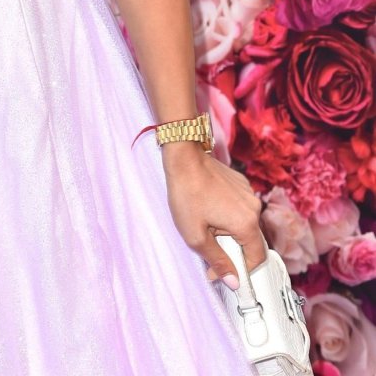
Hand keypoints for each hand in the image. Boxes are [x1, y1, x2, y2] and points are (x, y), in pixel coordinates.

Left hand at [162, 145, 265, 288]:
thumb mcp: (196, 236)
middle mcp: (254, 208)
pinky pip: (239, 207)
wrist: (183, 157)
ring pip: (244, 223)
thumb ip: (217, 261)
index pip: (258, 258)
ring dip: (229, 230)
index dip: (242, 270)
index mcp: (246, 224)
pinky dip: (228, 214)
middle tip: (208, 246)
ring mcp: (248, 193)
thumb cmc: (186, 195)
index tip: (223, 272)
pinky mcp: (240, 183)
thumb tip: (234, 282)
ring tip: (206, 223)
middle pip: (250, 241)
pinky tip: (209, 207)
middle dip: (231, 249)